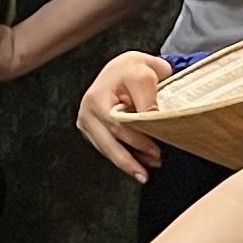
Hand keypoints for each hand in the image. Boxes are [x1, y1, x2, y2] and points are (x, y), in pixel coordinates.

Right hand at [80, 49, 174, 176]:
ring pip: (106, 149)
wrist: (123, 69)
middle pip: (108, 143)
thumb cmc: (132, 70)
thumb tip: (153, 120)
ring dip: (127, 163)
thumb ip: (148, 98)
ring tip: (143, 172)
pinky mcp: (91, 130)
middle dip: (128, 161)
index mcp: (97, 98)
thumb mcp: (144, 75)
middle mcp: (87, 112)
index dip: (136, 141)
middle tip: (145, 174)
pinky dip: (122, 157)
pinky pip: (106, 147)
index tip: (155, 151)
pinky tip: (136, 163)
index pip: (116, 126)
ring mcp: (87, 122)